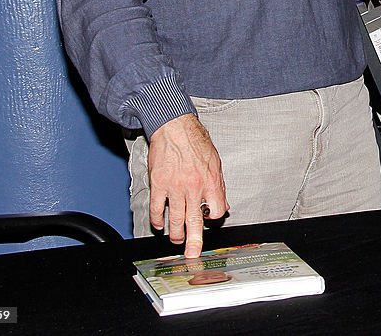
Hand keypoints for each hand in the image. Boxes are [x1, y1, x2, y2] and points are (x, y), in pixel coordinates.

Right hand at [147, 114, 227, 257]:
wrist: (174, 127)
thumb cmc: (196, 142)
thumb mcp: (216, 162)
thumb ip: (219, 186)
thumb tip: (223, 204)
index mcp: (210, 181)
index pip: (217, 210)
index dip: (214, 217)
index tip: (209, 219)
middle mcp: (194, 187)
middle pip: (195, 221)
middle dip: (194, 241)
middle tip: (192, 254)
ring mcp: (175, 187)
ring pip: (175, 219)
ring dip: (175, 233)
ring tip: (176, 239)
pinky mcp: (159, 185)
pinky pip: (157, 208)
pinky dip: (157, 219)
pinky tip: (158, 224)